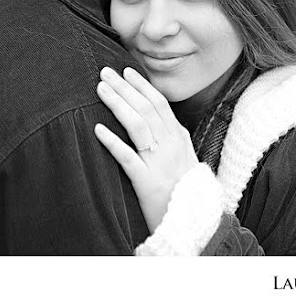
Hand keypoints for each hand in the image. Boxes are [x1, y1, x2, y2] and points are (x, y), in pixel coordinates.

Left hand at [94, 66, 198, 232]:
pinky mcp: (147, 182)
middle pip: (145, 108)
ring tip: (100, 89)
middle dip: (124, 87)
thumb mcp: (185, 158)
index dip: (141, 85)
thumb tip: (158, 118)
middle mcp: (171, 145)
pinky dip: (112, 141)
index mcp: (179, 138)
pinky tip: (98, 129)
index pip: (159, 103)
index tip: (126, 71)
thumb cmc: (187, 190)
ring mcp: (159, 163)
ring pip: (137, 125)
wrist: (197, 224)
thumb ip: (172, 138)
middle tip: (105, 72)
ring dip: (117, 104)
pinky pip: (127, 158)